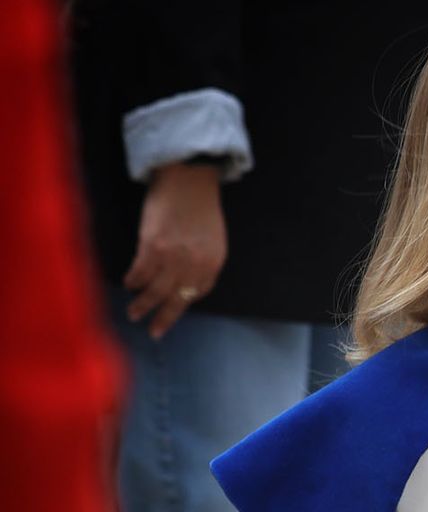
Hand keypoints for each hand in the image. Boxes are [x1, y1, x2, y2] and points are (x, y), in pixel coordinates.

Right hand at [125, 162, 226, 336]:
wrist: (188, 179)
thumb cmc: (200, 206)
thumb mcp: (212, 238)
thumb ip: (202, 260)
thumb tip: (185, 281)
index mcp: (214, 262)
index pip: (198, 292)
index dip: (184, 300)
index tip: (172, 307)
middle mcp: (195, 264)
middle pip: (177, 299)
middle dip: (164, 318)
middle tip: (154, 332)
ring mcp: (173, 257)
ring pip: (156, 291)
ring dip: (143, 305)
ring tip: (134, 314)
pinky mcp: (152, 246)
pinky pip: (140, 272)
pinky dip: (133, 281)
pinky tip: (129, 285)